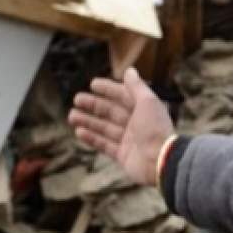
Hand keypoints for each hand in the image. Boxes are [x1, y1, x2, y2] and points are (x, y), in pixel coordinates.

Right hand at [68, 68, 174, 187]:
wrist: (161, 161)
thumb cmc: (156, 129)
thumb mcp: (148, 102)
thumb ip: (137, 86)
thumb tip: (130, 70)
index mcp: (143, 110)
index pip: (123, 96)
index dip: (108, 89)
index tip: (92, 84)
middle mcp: (136, 124)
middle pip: (111, 112)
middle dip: (94, 105)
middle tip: (76, 99)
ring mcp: (129, 141)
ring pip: (105, 128)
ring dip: (88, 121)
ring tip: (72, 116)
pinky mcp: (123, 156)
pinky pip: (105, 145)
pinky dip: (92, 138)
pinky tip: (79, 132)